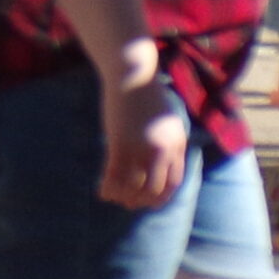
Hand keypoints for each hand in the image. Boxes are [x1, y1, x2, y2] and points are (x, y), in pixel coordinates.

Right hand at [99, 70, 185, 210]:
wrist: (132, 73)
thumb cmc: (146, 94)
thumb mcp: (166, 119)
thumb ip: (168, 141)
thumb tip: (161, 161)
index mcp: (177, 143)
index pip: (175, 181)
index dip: (162, 197)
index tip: (150, 203)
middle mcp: (163, 148)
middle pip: (155, 187)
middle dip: (142, 201)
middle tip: (129, 204)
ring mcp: (141, 145)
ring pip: (134, 185)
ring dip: (123, 196)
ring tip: (113, 198)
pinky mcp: (120, 141)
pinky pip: (115, 174)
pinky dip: (108, 187)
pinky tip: (101, 191)